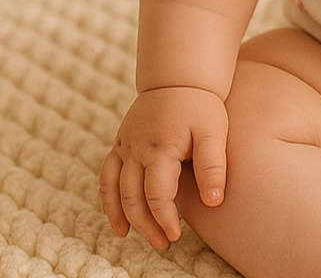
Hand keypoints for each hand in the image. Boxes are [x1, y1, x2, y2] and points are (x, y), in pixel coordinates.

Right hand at [100, 86, 227, 249]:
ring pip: (115, 190)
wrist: (180, 77)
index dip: (164, 219)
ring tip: (134, 236)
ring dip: (123, 216)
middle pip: (133, 197)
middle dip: (146, 224)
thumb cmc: (201, 106)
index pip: (156, 195)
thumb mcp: (214, 131)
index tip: (175, 235)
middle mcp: (137, 149)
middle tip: (162, 242)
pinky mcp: (120, 143)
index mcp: (160, 148)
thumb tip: (214, 201)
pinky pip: (106, 176)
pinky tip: (117, 218)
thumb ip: (213, 165)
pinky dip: (107, 199)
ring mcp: (125, 145)